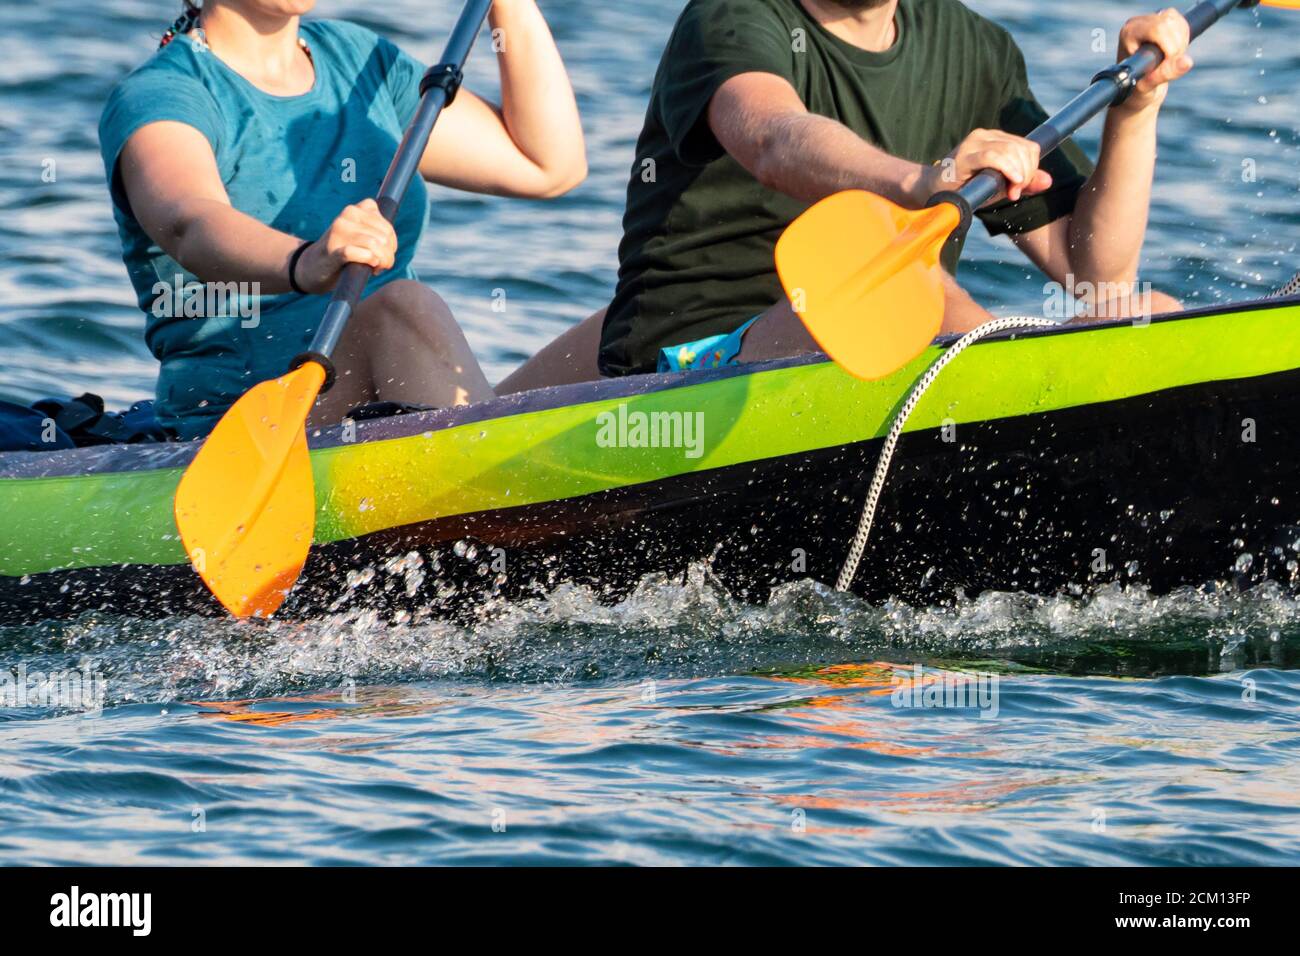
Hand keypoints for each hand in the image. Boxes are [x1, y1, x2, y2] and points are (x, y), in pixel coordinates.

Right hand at [294, 199, 396, 292]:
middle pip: (383, 237)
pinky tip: (369, 267)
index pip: (386, 227)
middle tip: (379, 264)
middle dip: (387, 255)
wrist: (312, 266)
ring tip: (375, 268)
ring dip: (381, 261)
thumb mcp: (358, 234)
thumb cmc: (342, 251)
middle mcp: (347, 216)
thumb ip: (375, 230)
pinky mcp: (334, 250)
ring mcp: (339, 231)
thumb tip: (391, 243)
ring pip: (375, 245)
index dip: (391, 243)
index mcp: (355, 209)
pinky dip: (369, 261)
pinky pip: (361, 253)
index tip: (384, 253)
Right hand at [919, 128, 1053, 203]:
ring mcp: (974, 142)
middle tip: (1015, 192)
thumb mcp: (998, 186)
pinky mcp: (965, 153)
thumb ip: (1023, 182)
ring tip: (1010, 192)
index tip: (1021, 188)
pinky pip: (994, 156)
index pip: (1027, 146)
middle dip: (1026, 173)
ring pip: (1011, 151)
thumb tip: (1048, 181)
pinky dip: (1008, 168)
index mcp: (995, 139)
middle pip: (1023, 148)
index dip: (1032, 167)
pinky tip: (1011, 182)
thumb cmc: (964, 189)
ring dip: (1018, 174)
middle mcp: (985, 135)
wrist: (931, 193)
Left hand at [1115, 8, 1193, 114]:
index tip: (1165, 64)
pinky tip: (1171, 53)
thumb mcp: (1147, 86)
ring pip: (1179, 23)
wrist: (1135, 90)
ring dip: (1181, 44)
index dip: (1170, 47)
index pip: (1158, 28)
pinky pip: (1184, 25)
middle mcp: (1139, 23)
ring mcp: (1151, 20)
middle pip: (1170, 23)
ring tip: (1167, 61)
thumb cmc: (1135, 91)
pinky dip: (1184, 41)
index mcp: (1129, 34)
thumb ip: (1165, 74)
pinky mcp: (1163, 21)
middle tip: (1166, 64)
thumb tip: (1187, 62)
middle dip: (1176, 47)